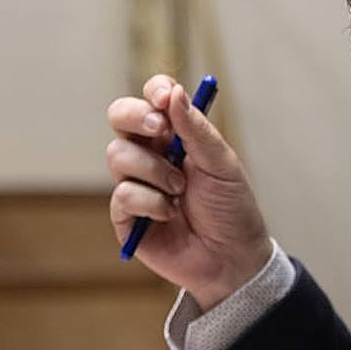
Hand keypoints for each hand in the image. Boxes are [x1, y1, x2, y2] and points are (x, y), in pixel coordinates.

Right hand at [106, 74, 271, 309]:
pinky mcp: (126, 215)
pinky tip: (170, 214)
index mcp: (176, 135)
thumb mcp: (222, 164)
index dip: (154, 91)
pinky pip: (122, 194)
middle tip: (161, 129)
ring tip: (180, 189)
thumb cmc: (231, 208)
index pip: (154, 99)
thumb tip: (175, 93)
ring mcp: (135, 183)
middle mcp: (151, 153)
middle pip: (121, 116)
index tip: (166, 96)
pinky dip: (150, 202)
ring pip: (118, 154)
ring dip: (154, 169)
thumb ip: (197, 130)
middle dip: (136, 116)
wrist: (232, 259)